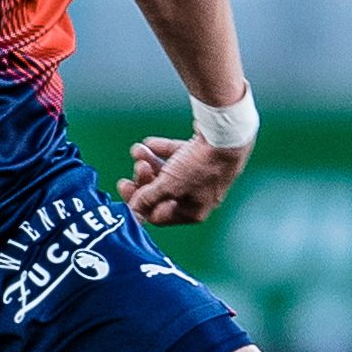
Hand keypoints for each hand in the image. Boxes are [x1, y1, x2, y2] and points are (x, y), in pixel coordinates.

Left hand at [119, 133, 247, 225]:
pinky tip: (149, 143)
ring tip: (138, 151)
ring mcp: (202, 176)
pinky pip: (177, 156)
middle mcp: (199, 197)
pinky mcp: (202, 156)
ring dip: (149, 162)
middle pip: (162, 194)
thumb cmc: (200, 166)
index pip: (158, 215)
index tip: (125, 188)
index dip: (139, 204)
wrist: (226, 136)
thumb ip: (148, 199)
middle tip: (134, 169)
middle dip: (144, 180)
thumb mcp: (168, 186)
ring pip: (168, 173)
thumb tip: (133, 214)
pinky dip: (161, 150)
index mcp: (193, 211)